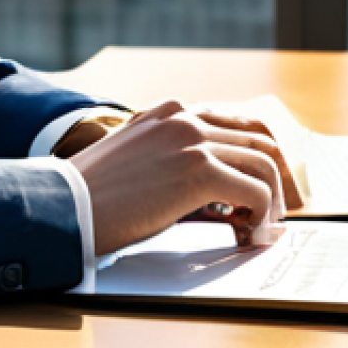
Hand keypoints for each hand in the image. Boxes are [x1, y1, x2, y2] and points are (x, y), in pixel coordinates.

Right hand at [69, 100, 300, 256]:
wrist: (68, 204)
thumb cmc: (97, 194)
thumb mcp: (139, 158)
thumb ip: (175, 157)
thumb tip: (221, 191)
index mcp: (169, 111)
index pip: (238, 122)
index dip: (261, 157)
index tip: (267, 189)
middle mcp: (184, 116)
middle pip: (261, 140)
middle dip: (279, 178)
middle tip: (278, 212)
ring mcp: (192, 140)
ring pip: (265, 165)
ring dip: (272, 203)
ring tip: (260, 229)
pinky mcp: (198, 169)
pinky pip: (256, 193)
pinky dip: (262, 218)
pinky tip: (249, 236)